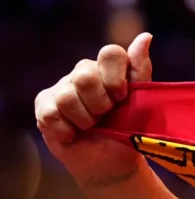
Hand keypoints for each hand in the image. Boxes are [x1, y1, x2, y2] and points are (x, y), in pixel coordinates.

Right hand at [34, 32, 152, 186]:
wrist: (111, 162)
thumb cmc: (128, 130)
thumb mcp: (141, 102)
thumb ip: (140, 70)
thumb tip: (145, 36)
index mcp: (109, 68)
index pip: (110, 53)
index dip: (116, 78)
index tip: (122, 98)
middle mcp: (84, 73)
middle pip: (85, 76)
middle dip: (100, 104)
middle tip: (106, 116)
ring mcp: (62, 87)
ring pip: (67, 96)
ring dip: (85, 120)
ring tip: (92, 127)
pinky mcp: (45, 105)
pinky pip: (51, 113)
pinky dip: (67, 130)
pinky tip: (74, 134)